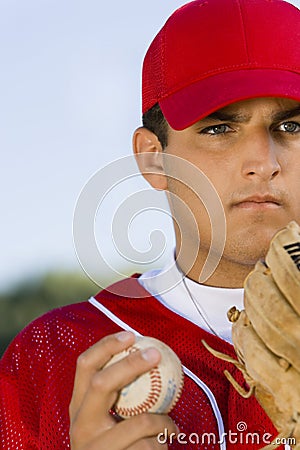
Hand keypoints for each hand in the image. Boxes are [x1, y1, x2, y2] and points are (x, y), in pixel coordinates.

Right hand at [69, 331, 177, 448]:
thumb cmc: (115, 446)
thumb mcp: (107, 419)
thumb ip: (120, 395)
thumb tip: (150, 357)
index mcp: (79, 407)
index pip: (84, 365)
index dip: (106, 346)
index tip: (131, 335)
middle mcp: (81, 425)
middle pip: (102, 383)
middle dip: (131, 364)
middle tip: (156, 354)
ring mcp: (95, 448)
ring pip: (139, 422)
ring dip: (163, 423)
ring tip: (170, 428)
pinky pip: (150, 447)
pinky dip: (163, 445)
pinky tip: (162, 447)